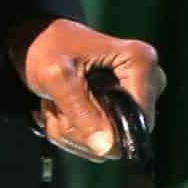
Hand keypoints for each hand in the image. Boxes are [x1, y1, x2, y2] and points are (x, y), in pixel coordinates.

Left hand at [10, 16, 164, 160]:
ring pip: (110, 143)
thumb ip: (79, 110)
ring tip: (57, 106)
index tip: (70, 115)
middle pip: (124, 135)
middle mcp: (148, 80)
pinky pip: (103, 141)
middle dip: (83, 131)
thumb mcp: (56, 76)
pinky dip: (75, 132)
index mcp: (140, 63)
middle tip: (57, 109)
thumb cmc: (47, 48)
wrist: (39, 39)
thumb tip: (106, 147)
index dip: (106, 131)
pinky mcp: (124, 108)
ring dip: (74, 133)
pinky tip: (62, 111)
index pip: (139, 121)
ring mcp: (137, 96)